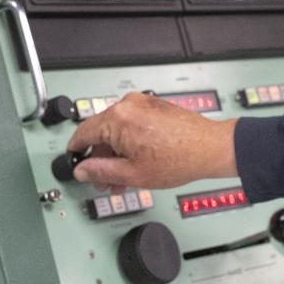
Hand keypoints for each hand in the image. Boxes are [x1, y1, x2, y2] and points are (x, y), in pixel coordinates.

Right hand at [66, 93, 238, 189]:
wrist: (210, 149)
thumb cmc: (179, 158)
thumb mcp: (132, 174)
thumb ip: (101, 171)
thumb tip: (82, 170)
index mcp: (118, 118)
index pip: (83, 132)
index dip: (76, 149)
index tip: (73, 158)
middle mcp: (128, 105)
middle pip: (101, 132)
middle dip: (101, 158)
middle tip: (103, 180)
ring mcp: (143, 103)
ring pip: (118, 129)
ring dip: (116, 153)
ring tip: (121, 178)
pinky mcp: (155, 106)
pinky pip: (133, 123)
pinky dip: (130, 142)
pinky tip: (135, 162)